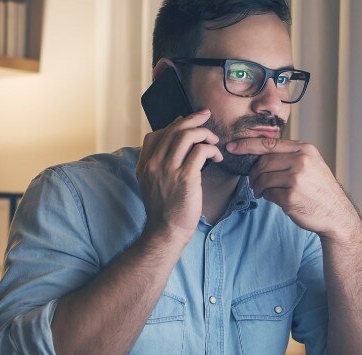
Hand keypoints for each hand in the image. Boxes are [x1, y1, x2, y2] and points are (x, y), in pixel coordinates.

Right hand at [136, 109, 224, 240]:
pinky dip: (211, 149)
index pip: (154, 135)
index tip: (187, 124)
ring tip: (214, 140)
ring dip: (204, 133)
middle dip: (192, 119)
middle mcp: (154, 163)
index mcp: (144, 165)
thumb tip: (175, 148)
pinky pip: (201, 151)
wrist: (166, 231)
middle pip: (173, 129)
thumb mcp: (151, 185)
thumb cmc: (164, 211)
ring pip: (187, 135)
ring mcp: (168, 169)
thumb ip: (158, 166)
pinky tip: (217, 157)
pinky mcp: (185, 176)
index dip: (173, 125)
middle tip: (206, 115)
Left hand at [228, 138, 361, 239]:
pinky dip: (268, 197)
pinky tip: (276, 199)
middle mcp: (301, 161)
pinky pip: (269, 194)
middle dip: (254, 173)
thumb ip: (290, 156)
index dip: (247, 145)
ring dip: (258, 187)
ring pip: (263, 178)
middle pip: (263, 162)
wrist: (336, 213)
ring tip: (262, 192)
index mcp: (305, 149)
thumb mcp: (311, 164)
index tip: (232, 147)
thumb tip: (258, 154)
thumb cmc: (319, 189)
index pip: (269, 144)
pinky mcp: (291, 197)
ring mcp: (296, 179)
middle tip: (254, 182)